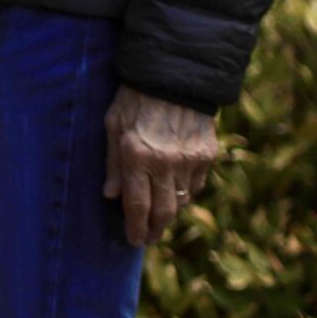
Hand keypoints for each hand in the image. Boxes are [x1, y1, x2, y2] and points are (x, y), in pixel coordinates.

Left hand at [102, 84, 215, 246]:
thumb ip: (112, 163)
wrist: (174, 75)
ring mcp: (189, 160)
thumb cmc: (133, 98)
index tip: (134, 241)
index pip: (137, 205)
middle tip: (148, 239)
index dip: (136, 227)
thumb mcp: (112, 125)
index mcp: (136, 156)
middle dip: (155, 229)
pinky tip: (175, 191)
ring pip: (182, 200)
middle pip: (164, 211)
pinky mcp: (207, 154)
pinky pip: (196, 184)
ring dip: (170, 211)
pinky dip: (185, 192)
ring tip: (159, 216)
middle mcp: (165, 163)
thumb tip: (110, 196)